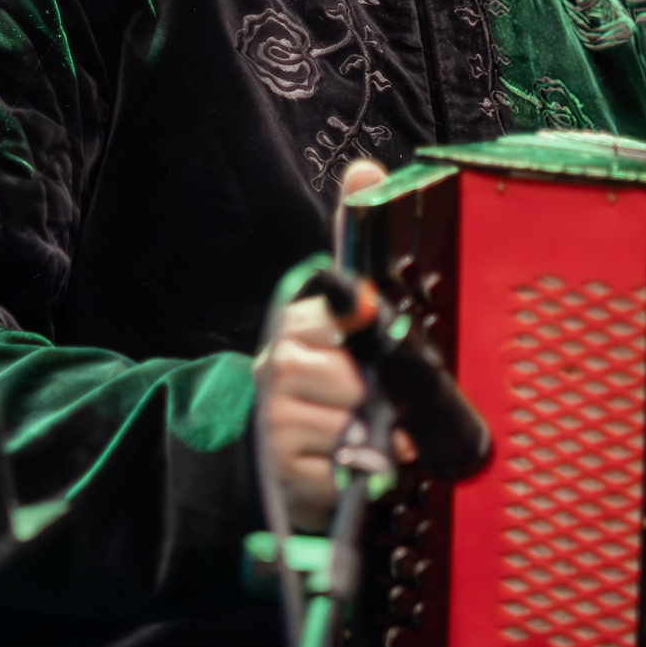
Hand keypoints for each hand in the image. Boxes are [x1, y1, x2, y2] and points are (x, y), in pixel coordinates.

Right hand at [252, 160, 404, 530]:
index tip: (379, 366)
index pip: (355, 329)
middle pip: (363, 387)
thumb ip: (354, 248)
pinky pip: (345, 474)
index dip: (379, 355)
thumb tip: (367, 169)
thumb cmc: (317, 380)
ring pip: (356, 432)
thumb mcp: (336, 314)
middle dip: (385, 407)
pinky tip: (343, 466)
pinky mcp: (282, 468)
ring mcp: (275, 419)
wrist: (261, 450)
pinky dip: (356, 477)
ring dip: (374, 445)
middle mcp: (279, 366)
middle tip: (384, 413)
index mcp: (298, 324)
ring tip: (363, 440)